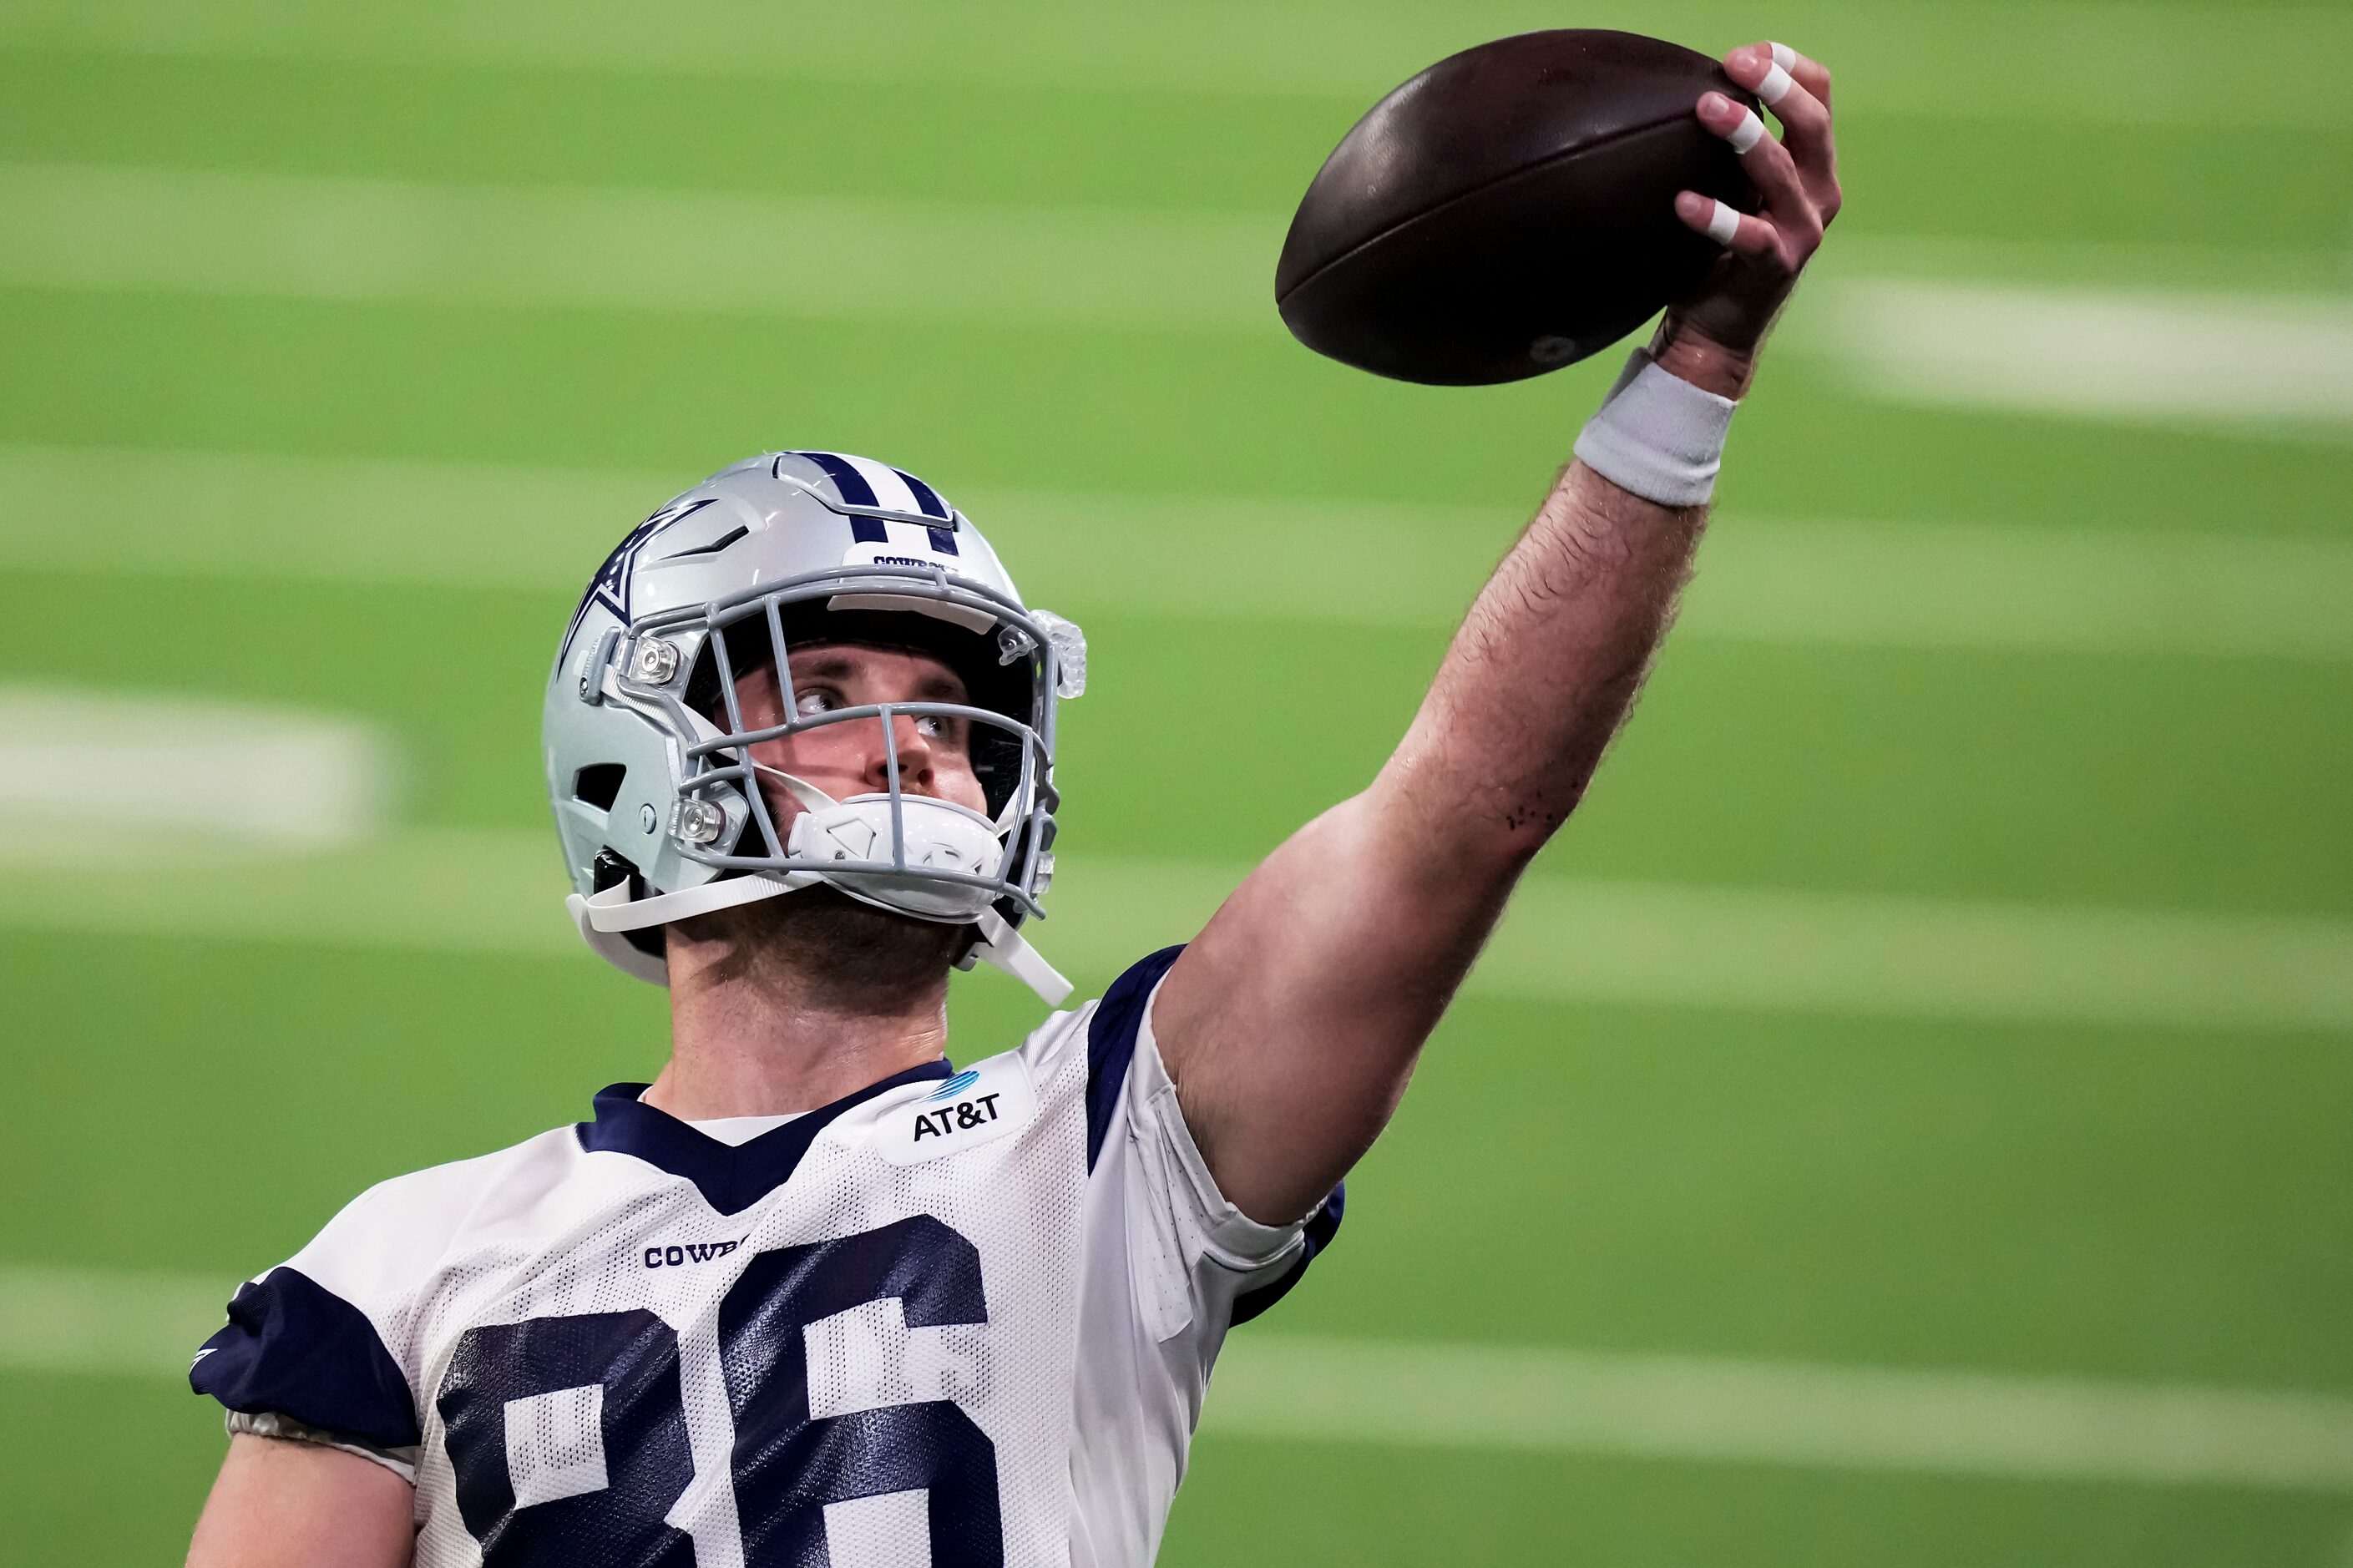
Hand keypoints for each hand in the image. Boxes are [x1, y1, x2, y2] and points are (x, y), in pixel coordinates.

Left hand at [1656, 40, 1842, 396]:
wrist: (1718, 331)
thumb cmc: (1722, 251)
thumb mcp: (1736, 189)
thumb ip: (1733, 149)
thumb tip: (1696, 91)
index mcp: (1813, 166)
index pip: (1820, 96)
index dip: (1788, 66)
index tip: (1745, 52)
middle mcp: (1818, 193)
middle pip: (1813, 124)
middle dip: (1776, 86)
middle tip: (1734, 65)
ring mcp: (1802, 231)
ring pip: (1782, 173)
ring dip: (1746, 136)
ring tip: (1708, 108)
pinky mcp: (1774, 266)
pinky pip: (1749, 236)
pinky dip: (1716, 217)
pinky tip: (1684, 203)